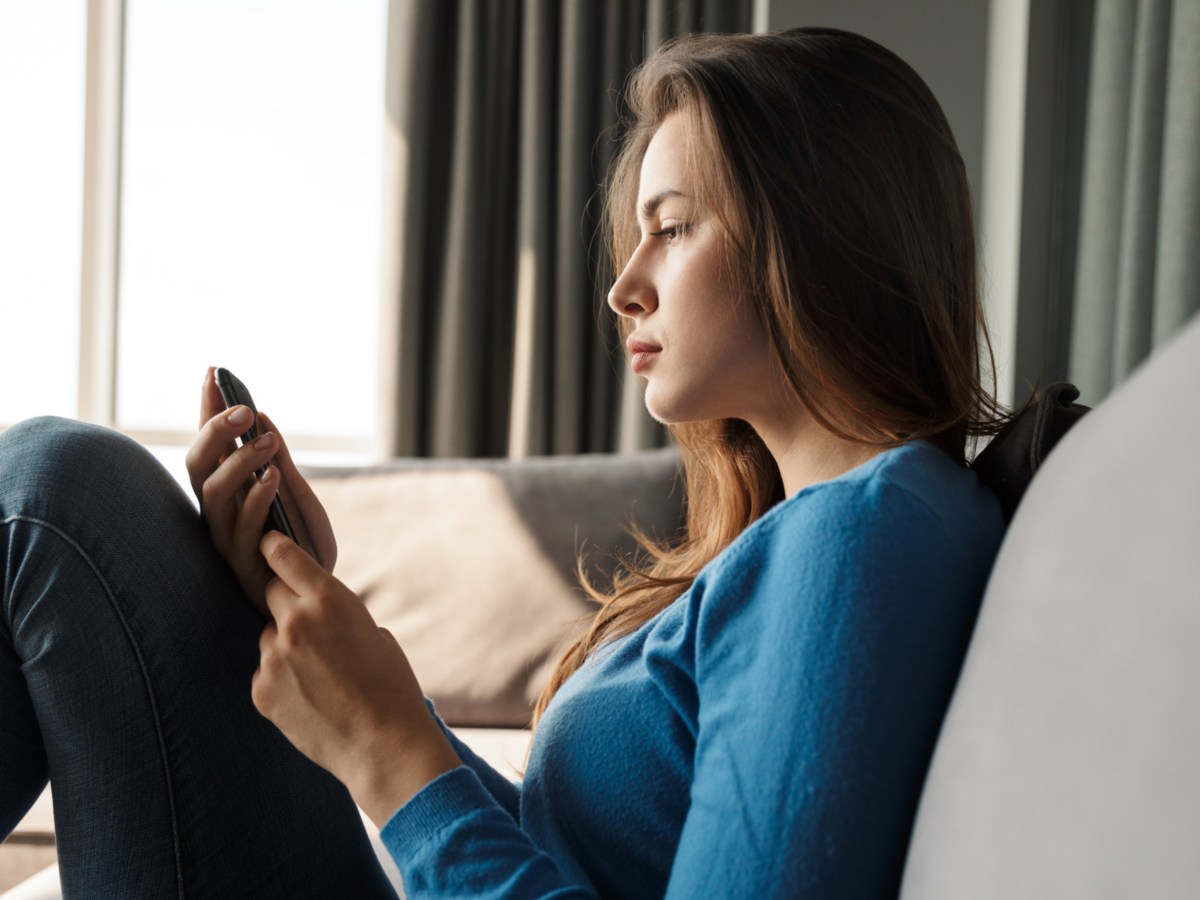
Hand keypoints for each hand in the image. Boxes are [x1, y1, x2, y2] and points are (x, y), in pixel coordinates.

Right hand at [186, 367, 336, 614]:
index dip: (206, 409)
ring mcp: (225, 539)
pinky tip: (273, 477)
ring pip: (213, 495)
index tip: (212, 371)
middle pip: (197, 465)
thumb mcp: (296, 494)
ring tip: (267, 440)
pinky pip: (242, 528)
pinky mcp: (242, 564)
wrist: (318, 599)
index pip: (209, 443)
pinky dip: (256, 498)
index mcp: (226, 491)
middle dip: (215, 431)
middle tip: (245, 408)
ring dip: (239, 462)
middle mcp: (216, 513)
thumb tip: (263, 417)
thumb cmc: (303, 546)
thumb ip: (278, 460)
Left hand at [252, 531, 460, 826]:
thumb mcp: (374, 633)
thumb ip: (337, 616)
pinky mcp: (262, 691)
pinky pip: (266, 672)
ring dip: (286, 646)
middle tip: (310, 626)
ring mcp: (274, 658)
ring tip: (321, 676)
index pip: (284, 556)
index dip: (274, 547)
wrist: (383, 744)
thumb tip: (314, 615)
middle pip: (271, 593)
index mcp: (329, 599)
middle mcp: (295, 622)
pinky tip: (311, 697)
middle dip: (287, 603)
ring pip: (269, 637)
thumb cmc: (391, 685)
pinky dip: (281, 679)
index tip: (266, 543)